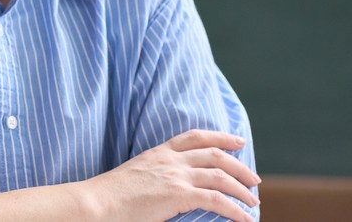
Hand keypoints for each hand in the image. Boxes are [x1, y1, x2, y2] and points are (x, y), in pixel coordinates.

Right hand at [79, 129, 259, 221]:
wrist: (97, 202)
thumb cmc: (110, 196)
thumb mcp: (135, 177)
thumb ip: (156, 177)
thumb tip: (169, 189)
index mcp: (158, 153)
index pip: (194, 137)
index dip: (220, 137)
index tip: (236, 140)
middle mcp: (170, 160)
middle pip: (214, 154)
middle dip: (239, 166)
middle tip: (254, 178)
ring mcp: (175, 176)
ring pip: (220, 176)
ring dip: (242, 189)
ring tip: (253, 201)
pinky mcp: (178, 194)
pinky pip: (217, 199)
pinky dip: (235, 209)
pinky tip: (244, 218)